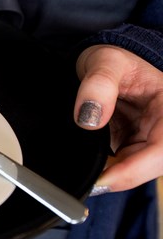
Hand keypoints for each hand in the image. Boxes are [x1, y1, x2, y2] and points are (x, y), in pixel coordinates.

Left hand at [75, 45, 162, 192]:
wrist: (106, 61)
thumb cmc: (114, 59)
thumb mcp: (106, 61)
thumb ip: (98, 85)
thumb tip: (88, 118)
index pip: (161, 151)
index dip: (133, 170)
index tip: (103, 179)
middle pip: (149, 166)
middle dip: (118, 175)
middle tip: (86, 178)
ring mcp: (150, 138)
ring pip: (135, 169)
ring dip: (111, 172)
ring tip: (84, 160)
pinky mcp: (135, 144)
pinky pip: (123, 164)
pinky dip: (105, 167)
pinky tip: (89, 160)